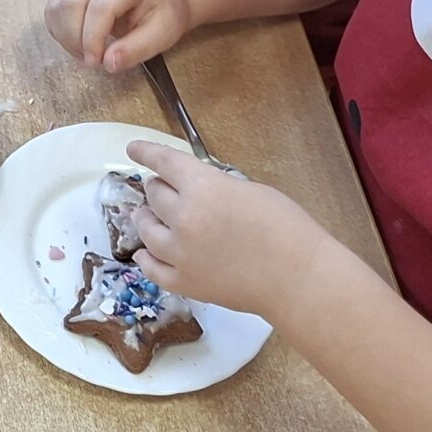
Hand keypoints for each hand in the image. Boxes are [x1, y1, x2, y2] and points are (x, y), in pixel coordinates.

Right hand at [45, 0, 193, 71]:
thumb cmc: (162, 14)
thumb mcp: (161, 35)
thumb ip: (136, 50)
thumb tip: (109, 63)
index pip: (99, 7)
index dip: (92, 38)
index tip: (96, 62)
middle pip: (71, 3)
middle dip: (75, 39)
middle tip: (90, 61)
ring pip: (56, 6)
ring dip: (64, 36)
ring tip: (85, 53)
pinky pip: (52, 9)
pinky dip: (59, 31)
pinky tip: (77, 42)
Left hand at [122, 142, 337, 320]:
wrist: (298, 277)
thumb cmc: (286, 228)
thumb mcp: (250, 189)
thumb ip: (215, 186)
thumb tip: (196, 190)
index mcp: (202, 187)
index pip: (163, 162)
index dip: (146, 152)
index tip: (134, 149)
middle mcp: (182, 217)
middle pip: (154, 195)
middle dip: (156, 188)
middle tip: (160, 188)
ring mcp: (179, 253)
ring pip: (146, 229)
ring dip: (146, 219)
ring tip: (148, 216)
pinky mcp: (183, 282)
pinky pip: (151, 268)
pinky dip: (146, 257)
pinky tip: (144, 252)